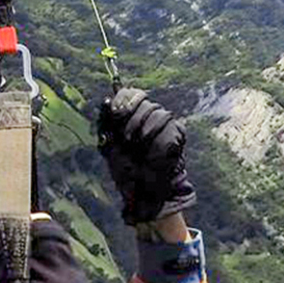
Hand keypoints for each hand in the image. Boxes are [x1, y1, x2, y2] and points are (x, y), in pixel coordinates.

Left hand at [98, 88, 195, 225]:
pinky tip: (151, 152)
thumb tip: (105, 101)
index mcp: (131, 115)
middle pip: (145, 102)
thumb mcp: (108, 145)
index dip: (124, 99)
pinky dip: (159, 140)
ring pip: (159, 113)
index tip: (115, 112)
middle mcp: (149, 115)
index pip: (130, 94)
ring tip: (138, 146)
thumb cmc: (124, 167)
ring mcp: (166, 123)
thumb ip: (106, 124)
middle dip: (132, 119)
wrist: (143, 189)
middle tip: (127, 138)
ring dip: (145, 130)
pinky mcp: (178, 134)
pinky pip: (171, 128)